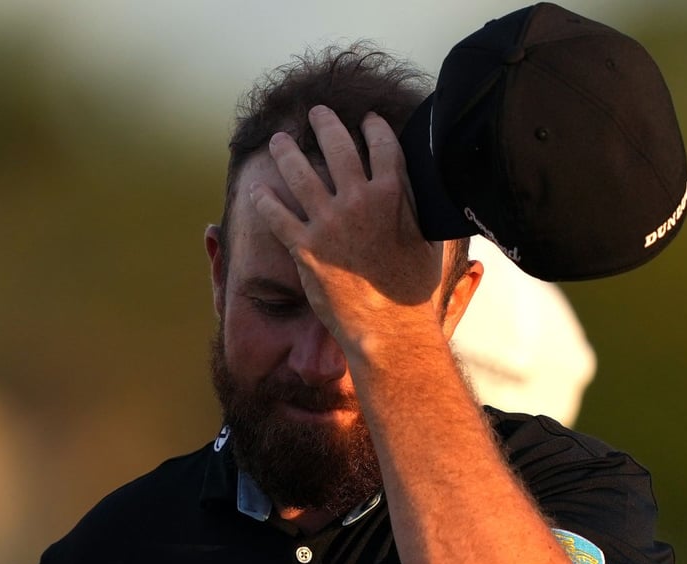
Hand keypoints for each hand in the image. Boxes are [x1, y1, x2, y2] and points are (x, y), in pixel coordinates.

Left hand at [250, 105, 445, 355]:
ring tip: (280, 141)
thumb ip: (418, 207)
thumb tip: (423, 190)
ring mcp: (329, 222)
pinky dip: (264, 199)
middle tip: (317, 113)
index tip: (367, 120)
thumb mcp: (429, 239)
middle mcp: (359, 201)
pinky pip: (277, 215)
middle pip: (337, 147)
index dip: (373, 127)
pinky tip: (258, 188)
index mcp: (394, 194)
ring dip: (286, 152)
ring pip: (300, 173)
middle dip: (325, 124)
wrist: (391, 327)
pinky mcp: (305, 247)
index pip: (382, 145)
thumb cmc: (414, 289)